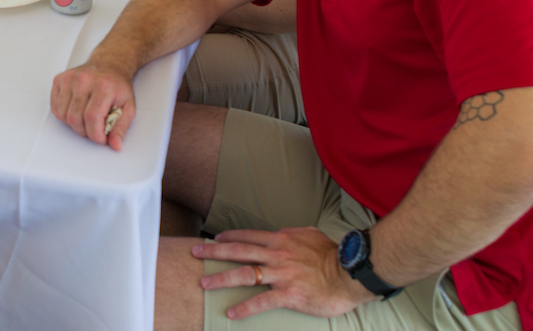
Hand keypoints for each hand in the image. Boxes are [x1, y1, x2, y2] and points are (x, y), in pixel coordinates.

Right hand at [50, 58, 134, 149]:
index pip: (92, 117)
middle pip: (75, 118)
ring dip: (73, 124)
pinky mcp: (59, 80)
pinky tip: (75, 110)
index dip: (95, 134)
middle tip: (94, 129)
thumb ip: (121, 127)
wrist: (109, 64)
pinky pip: (55, 108)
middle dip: (85, 132)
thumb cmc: (117, 85)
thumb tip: (115, 144)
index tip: (101, 138)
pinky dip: (64, 115)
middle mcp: (84, 80)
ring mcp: (69, 79)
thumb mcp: (128, 107)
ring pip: (63, 115)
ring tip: (85, 119)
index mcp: (104, 85)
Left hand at [192, 227, 375, 320]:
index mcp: (281, 240)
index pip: (248, 236)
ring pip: (244, 274)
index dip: (229, 237)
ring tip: (204, 283)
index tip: (214, 239)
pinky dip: (244, 307)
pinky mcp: (289, 295)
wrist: (351, 273)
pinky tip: (231, 313)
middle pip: (238, 251)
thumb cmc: (334, 255)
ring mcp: (281, 275)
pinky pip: (261, 302)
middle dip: (213, 252)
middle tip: (194, 253)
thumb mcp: (311, 235)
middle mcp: (277, 255)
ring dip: (221, 278)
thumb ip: (295, 234)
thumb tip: (285, 232)